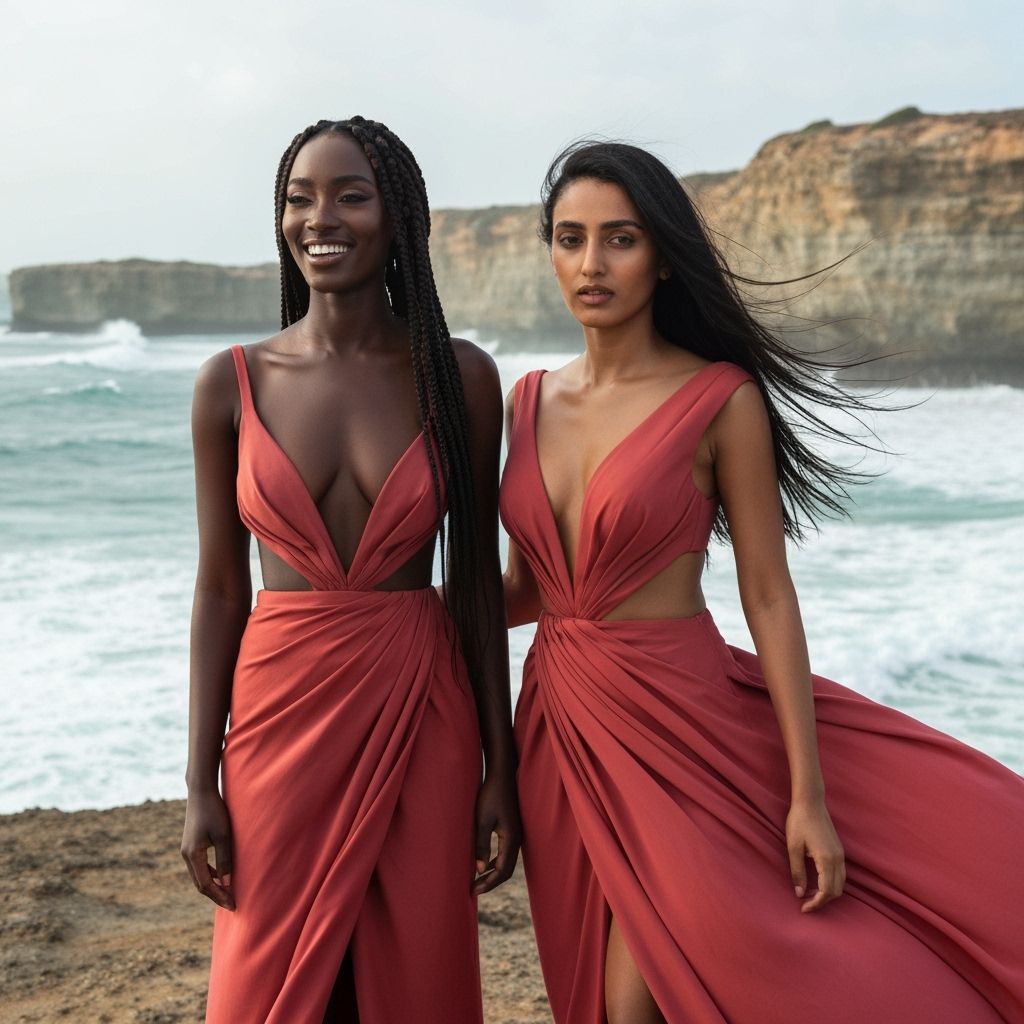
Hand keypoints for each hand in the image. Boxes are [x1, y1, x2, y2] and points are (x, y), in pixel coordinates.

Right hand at [181, 789, 234, 910]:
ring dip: (212, 885)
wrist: (201, 791)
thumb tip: (227, 883)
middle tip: (231, 904)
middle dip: (216, 895)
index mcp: (193, 855)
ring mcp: (187, 850)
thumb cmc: (214, 811)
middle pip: (200, 883)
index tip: (233, 905)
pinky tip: (221, 875)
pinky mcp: (191, 844)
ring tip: (227, 893)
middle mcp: (186, 855)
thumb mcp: (224, 835)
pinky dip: (210, 874)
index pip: (206, 885)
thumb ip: (225, 859)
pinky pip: (199, 866)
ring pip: (199, 875)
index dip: (219, 896)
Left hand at [472, 771, 521, 895]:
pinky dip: (496, 862)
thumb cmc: (491, 795)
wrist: (502, 775)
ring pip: (508, 862)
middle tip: (474, 890)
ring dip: (494, 873)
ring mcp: (517, 835)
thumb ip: (481, 845)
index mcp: (511, 839)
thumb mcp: (482, 820)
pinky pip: (507, 853)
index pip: (502, 871)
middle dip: (491, 882)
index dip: (488, 883)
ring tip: (478, 880)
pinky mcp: (513, 829)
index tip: (473, 890)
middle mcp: (517, 839)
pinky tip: (485, 863)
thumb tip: (479, 870)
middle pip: (507, 870)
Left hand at [786, 798, 844, 912]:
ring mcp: (840, 854)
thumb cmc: (799, 822)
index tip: (803, 908)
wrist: (810, 802)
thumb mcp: (793, 848)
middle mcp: (838, 859)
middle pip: (836, 891)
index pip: (826, 892)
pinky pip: (840, 874)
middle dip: (822, 901)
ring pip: (841, 883)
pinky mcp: (839, 850)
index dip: (816, 903)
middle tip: (806, 903)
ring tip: (811, 894)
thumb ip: (797, 872)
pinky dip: (831, 883)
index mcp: (827, 860)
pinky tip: (817, 881)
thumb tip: (800, 893)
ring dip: (828, 893)